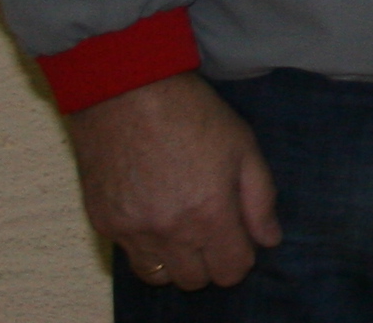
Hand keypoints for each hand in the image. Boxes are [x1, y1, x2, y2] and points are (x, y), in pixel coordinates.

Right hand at [66, 72, 280, 292]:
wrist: (126, 92)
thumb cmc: (192, 113)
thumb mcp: (243, 147)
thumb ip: (261, 199)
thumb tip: (269, 239)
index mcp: (209, 214)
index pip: (231, 270)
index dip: (242, 258)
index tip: (241, 238)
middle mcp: (168, 232)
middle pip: (194, 280)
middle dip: (210, 262)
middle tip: (213, 231)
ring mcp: (131, 231)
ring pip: (159, 275)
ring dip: (176, 261)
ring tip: (183, 228)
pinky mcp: (103, 223)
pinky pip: (130, 254)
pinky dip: (146, 244)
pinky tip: (155, 212)